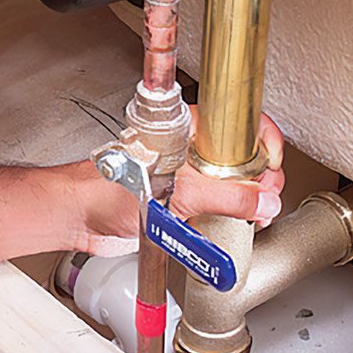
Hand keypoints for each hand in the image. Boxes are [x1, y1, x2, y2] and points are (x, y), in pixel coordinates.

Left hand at [71, 112, 285, 252]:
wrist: (79, 218)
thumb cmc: (108, 188)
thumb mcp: (179, 192)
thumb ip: (227, 197)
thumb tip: (264, 200)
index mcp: (190, 132)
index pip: (241, 124)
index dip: (264, 142)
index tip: (274, 165)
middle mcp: (189, 152)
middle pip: (241, 159)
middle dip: (260, 179)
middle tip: (266, 198)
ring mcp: (184, 178)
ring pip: (228, 186)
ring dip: (245, 202)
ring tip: (254, 215)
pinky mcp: (177, 203)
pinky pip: (211, 209)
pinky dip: (226, 219)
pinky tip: (233, 227)